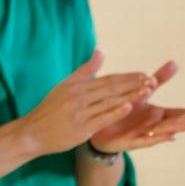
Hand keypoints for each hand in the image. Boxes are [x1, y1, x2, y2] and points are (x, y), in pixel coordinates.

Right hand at [16, 50, 154, 156]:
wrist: (32, 132)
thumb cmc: (50, 109)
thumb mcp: (65, 86)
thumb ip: (85, 70)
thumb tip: (100, 52)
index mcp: (75, 86)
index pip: (106, 79)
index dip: (127, 77)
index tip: (144, 75)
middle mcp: (78, 97)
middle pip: (111, 89)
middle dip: (133, 84)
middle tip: (152, 81)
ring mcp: (79, 113)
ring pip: (109, 102)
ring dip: (130, 96)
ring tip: (147, 92)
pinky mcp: (80, 129)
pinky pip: (101, 118)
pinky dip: (115, 112)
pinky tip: (129, 107)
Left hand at [87, 60, 184, 153]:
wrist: (99, 126)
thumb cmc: (125, 110)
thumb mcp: (142, 92)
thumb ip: (159, 80)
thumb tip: (175, 62)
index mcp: (157, 114)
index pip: (180, 113)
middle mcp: (153, 125)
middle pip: (174, 122)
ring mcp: (142, 134)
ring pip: (162, 132)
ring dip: (176, 128)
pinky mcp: (129, 141)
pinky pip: (144, 140)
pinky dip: (156, 139)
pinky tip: (168, 137)